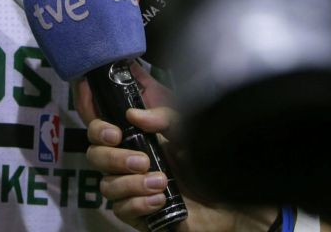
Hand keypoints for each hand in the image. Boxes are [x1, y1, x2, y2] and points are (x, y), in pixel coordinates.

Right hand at [77, 65, 277, 231]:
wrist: (233, 202)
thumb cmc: (212, 162)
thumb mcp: (190, 131)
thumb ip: (164, 118)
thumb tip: (132, 115)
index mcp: (139, 139)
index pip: (102, 132)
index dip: (99, 129)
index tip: (115, 133)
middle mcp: (130, 163)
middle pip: (96, 157)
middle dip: (113, 157)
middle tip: (143, 161)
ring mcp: (134, 190)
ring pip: (106, 185)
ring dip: (129, 183)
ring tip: (161, 182)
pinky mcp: (140, 215)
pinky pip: (121, 210)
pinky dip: (137, 203)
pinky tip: (160, 199)